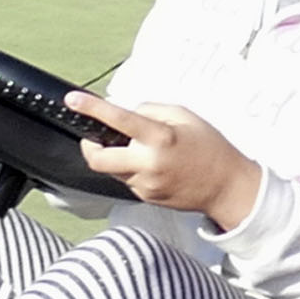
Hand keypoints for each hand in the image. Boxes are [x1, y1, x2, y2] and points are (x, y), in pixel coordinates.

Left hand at [68, 91, 261, 229]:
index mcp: (159, 138)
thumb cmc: (210, 147)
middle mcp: (148, 164)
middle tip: (94, 137)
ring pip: (112, 170)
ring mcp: (145, 185)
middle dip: (90, 146)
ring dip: (115, 157)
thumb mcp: (184, 116)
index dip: (92, 108)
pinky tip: (152, 165)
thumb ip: (151, 111)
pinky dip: (131, 169)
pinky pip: (127, 180)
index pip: (118, 120)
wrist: (226, 186)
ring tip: (139, 149)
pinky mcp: (146, 198)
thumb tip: (126, 113)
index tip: (73, 99)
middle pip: (98, 159)